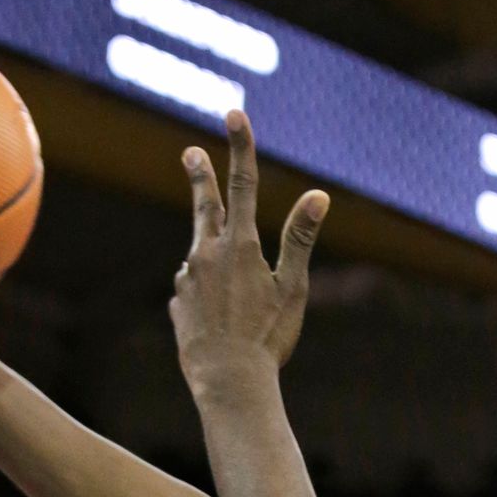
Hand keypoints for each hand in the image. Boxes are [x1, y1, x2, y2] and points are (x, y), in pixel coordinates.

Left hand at [169, 110, 327, 401]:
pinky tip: (221, 322)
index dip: (240, 146)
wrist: (228, 382)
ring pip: (203, 256)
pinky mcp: (178, 303)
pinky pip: (195, 290)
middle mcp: (207, 254)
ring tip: (239, 302)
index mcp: (241, 246)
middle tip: (191, 153)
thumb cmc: (268, 337)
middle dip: (200, 176)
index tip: (233, 113)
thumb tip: (319, 195)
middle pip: (205, 206)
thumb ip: (301, 238)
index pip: (243, 184)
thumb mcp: (293, 287)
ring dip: (217, 262)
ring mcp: (188, 278)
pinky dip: (208, 295)